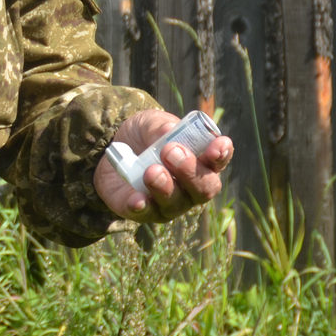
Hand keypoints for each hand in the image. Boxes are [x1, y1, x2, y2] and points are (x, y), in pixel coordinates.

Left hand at [94, 109, 232, 222]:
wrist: (114, 150)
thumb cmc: (144, 135)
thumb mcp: (151, 122)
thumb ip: (161, 126)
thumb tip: (168, 131)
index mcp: (201, 161)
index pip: (218, 161)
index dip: (221, 154)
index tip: (216, 145)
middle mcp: (191, 187)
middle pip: (204, 188)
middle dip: (190, 171)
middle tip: (171, 151)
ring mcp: (169, 203)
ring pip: (175, 203)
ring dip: (165, 187)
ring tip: (151, 171)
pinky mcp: (143, 212)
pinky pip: (145, 213)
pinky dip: (142, 206)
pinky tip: (137, 199)